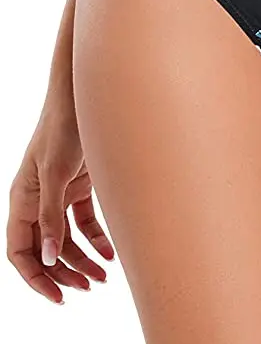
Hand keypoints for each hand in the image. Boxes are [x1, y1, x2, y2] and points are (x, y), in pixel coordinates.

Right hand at [6, 92, 114, 304]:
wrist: (89, 94)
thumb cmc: (64, 125)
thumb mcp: (56, 172)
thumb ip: (51, 214)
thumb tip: (50, 257)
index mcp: (22, 198)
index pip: (20, 250)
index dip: (35, 277)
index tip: (57, 296)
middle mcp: (37, 199)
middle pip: (45, 249)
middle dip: (64, 273)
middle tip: (87, 288)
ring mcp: (59, 193)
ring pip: (66, 240)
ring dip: (82, 260)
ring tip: (102, 276)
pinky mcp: (79, 186)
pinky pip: (84, 223)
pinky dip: (96, 239)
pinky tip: (110, 252)